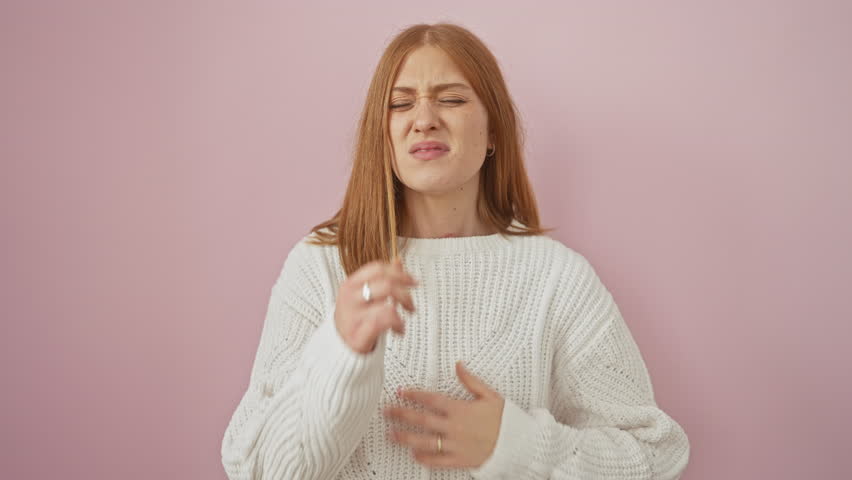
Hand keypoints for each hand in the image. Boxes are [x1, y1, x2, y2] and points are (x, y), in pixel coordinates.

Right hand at [334, 257, 417, 353]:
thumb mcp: (366, 295)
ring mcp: (352, 317)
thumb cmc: (356, 318)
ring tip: (402, 320)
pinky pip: (383, 323)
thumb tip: (398, 261)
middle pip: (386, 285)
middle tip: (410, 304)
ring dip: (401, 312)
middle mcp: (349, 298)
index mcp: (350, 284)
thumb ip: (382, 279)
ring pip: (387, 305)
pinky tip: (399, 330)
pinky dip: (397, 325)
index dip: (399, 273)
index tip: (413, 281)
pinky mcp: (357, 336)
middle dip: (405, 294)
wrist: (338, 346)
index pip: (377, 269)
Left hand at [383, 361, 504, 468]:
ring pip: (424, 441)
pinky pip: (437, 460)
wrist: (519, 443)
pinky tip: (414, 454)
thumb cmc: (505, 418)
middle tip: (386, 411)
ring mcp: (456, 445)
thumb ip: (471, 381)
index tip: (401, 392)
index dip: (414, 395)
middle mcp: (454, 427)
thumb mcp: (490, 395)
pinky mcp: (460, 460)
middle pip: (421, 420)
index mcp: (460, 409)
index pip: (431, 400)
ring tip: (391, 434)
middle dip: (401, 414)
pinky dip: (424, 458)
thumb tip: (458, 365)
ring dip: (405, 437)